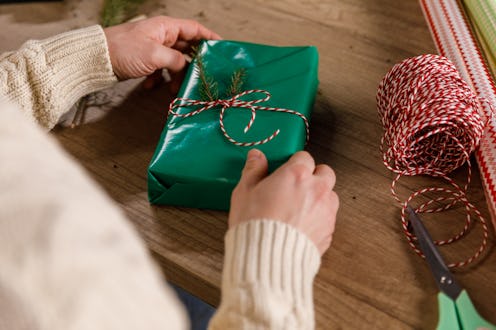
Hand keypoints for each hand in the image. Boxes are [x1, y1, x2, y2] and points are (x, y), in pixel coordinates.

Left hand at [104, 16, 220, 79]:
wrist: (96, 59)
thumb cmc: (124, 51)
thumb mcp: (155, 56)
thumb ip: (177, 60)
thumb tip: (188, 66)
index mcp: (166, 27)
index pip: (194, 29)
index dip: (210, 38)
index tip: (222, 49)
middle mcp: (161, 36)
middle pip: (186, 48)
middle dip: (193, 65)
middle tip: (201, 78)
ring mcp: (153, 48)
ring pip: (174, 62)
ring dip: (176, 77)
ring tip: (175, 90)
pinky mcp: (144, 60)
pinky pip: (160, 70)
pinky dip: (159, 79)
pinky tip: (153, 87)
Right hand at [229, 149, 338, 254]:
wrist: (267, 257)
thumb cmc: (255, 224)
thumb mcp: (244, 192)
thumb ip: (254, 170)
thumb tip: (256, 157)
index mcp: (296, 175)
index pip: (304, 157)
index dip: (295, 163)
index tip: (287, 170)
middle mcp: (316, 189)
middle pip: (325, 172)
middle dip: (314, 176)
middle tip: (298, 185)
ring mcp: (325, 210)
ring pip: (331, 195)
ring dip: (320, 197)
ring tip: (301, 207)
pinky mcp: (328, 231)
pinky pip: (329, 218)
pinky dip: (319, 218)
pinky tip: (302, 225)